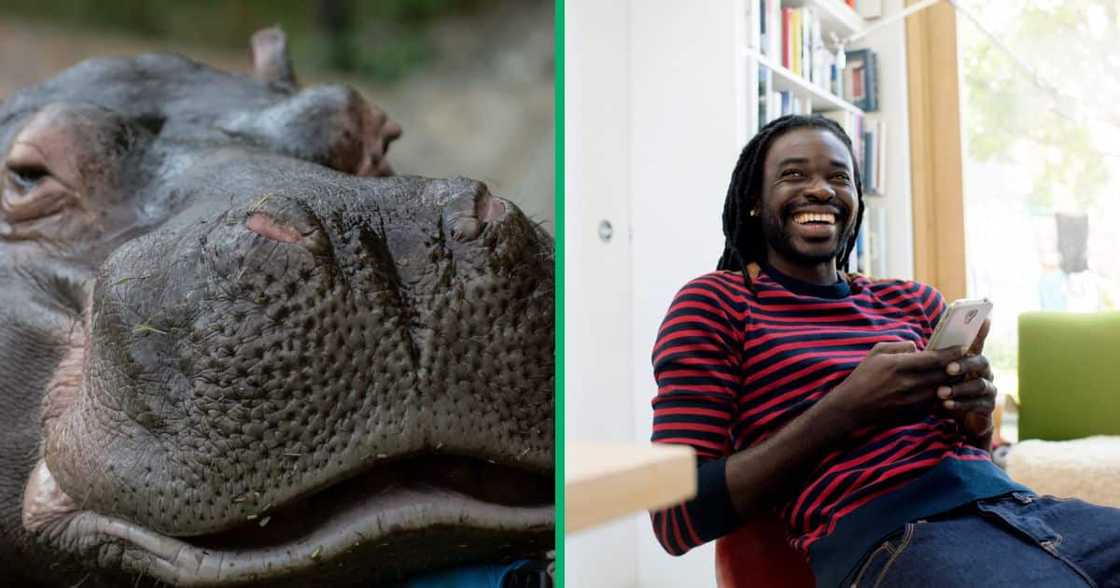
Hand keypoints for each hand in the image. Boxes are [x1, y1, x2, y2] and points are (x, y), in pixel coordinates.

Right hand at [822, 341, 964, 429]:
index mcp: (900, 366)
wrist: (852, 408)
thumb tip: (918, 346)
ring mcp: (914, 401)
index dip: (952, 352)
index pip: (935, 358)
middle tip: (968, 359)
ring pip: (945, 390)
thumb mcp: (876, 353)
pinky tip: (948, 390)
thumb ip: (899, 346)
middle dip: (959, 366)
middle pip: (945, 374)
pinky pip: (938, 403)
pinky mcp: (915, 413)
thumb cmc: (863, 377)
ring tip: (962, 375)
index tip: (963, 347)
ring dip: (955, 383)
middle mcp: (910, 384)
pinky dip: (946, 396)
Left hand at [937, 319, 996, 442]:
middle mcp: (982, 371)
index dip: (981, 331)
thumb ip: (927, 360)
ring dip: (960, 388)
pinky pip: (978, 404)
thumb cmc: (940, 390)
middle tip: (948, 369)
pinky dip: (962, 404)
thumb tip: (912, 347)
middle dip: (964, 365)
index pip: (976, 342)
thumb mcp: (932, 374)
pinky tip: (947, 405)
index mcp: (969, 358)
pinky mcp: (987, 406)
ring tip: (941, 392)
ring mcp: (988, 388)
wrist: (954, 418)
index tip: (984, 319)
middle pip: (981, 361)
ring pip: (980, 384)